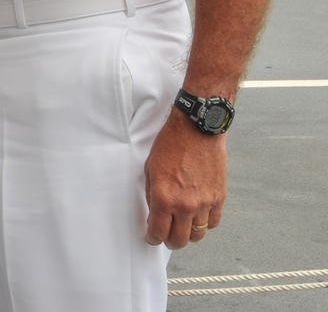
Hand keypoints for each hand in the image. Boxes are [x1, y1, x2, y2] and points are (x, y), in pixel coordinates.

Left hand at [144, 112, 226, 248]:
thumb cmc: (170, 144)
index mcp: (164, 197)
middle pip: (179, 240)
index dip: (153, 238)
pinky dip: (205, 223)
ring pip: (198, 234)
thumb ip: (152, 193)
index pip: (158, 232)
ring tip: (182, 227)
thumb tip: (155, 213)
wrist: (197, 129)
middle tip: (166, 237)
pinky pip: (213, 222)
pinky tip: (198, 216)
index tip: (151, 237)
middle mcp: (185, 204)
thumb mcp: (150, 167)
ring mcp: (204, 203)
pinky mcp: (219, 197)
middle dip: (170, 241)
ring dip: (188, 234)